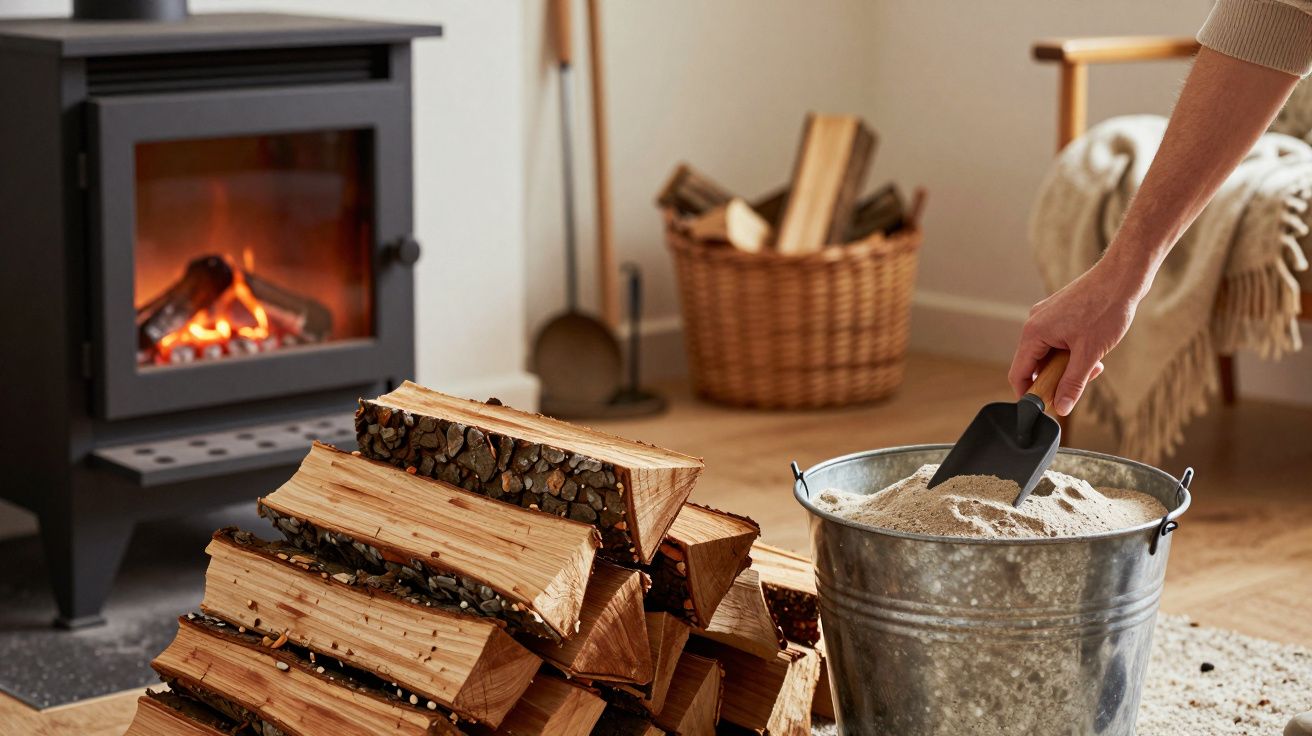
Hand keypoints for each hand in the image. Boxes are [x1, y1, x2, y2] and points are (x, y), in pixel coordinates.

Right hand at [1009, 258, 1147, 414]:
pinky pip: (1058, 340)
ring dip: (1069, 364)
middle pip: (1035, 364)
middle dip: (1058, 377)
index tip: (1043, 407)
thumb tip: (1061, 408)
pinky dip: (1073, 351)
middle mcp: (1035, 323)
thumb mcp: (1089, 354)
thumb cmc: (1105, 309)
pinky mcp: (1059, 313)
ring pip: (1049, 353)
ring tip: (1094, 362)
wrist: (1122, 277)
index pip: (1018, 372)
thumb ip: (1072, 384)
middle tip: (1083, 380)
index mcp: (1033, 333)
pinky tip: (1094, 348)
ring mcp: (1047, 316)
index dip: (1028, 394)